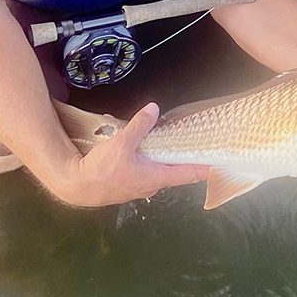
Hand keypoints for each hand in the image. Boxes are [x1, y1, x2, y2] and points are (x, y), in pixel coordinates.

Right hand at [54, 102, 207, 207]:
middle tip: (196, 148)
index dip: (204, 169)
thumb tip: (154, 109)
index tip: (220, 164)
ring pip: (158, 173)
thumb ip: (139, 126)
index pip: (188, 174)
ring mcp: (139, 188)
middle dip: (185, 161)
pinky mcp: (127, 186)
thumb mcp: (121, 143)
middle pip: (175, 173)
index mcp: (156, 177)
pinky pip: (144, 173)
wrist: (76, 187)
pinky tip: (143, 152)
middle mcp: (151, 186)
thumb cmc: (102, 170)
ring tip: (170, 146)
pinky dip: (149, 163)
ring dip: (165, 161)